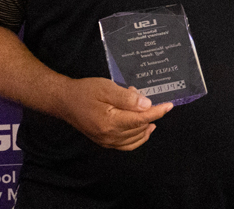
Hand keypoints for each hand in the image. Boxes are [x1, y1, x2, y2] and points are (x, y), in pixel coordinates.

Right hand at [58, 76, 172, 150]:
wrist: (64, 101)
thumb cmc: (84, 91)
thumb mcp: (106, 88)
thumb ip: (127, 98)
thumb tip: (147, 105)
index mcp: (110, 122)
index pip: (140, 119)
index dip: (157, 112)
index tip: (169, 105)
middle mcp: (109, 136)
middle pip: (139, 128)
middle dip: (148, 114)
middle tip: (144, 97)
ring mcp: (107, 142)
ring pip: (135, 138)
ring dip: (146, 126)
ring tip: (149, 113)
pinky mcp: (105, 142)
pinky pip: (127, 145)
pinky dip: (139, 138)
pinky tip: (144, 129)